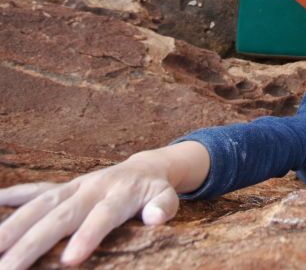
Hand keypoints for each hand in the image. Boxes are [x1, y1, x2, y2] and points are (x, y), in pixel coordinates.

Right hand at [0, 142, 207, 268]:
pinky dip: (11, 197)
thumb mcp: (167, 197)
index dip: (87, 236)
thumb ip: (163, 207)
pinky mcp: (61, 188)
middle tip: (7, 269)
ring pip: (38, 206)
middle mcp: (91, 188)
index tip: (70, 260)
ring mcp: (73, 187)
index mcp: (120, 194)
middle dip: (32, 243)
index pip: (102, 216)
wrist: (144, 167)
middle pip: (60, 216)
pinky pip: (32, 191)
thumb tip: (155, 217)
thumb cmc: (155, 191)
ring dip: (11, 228)